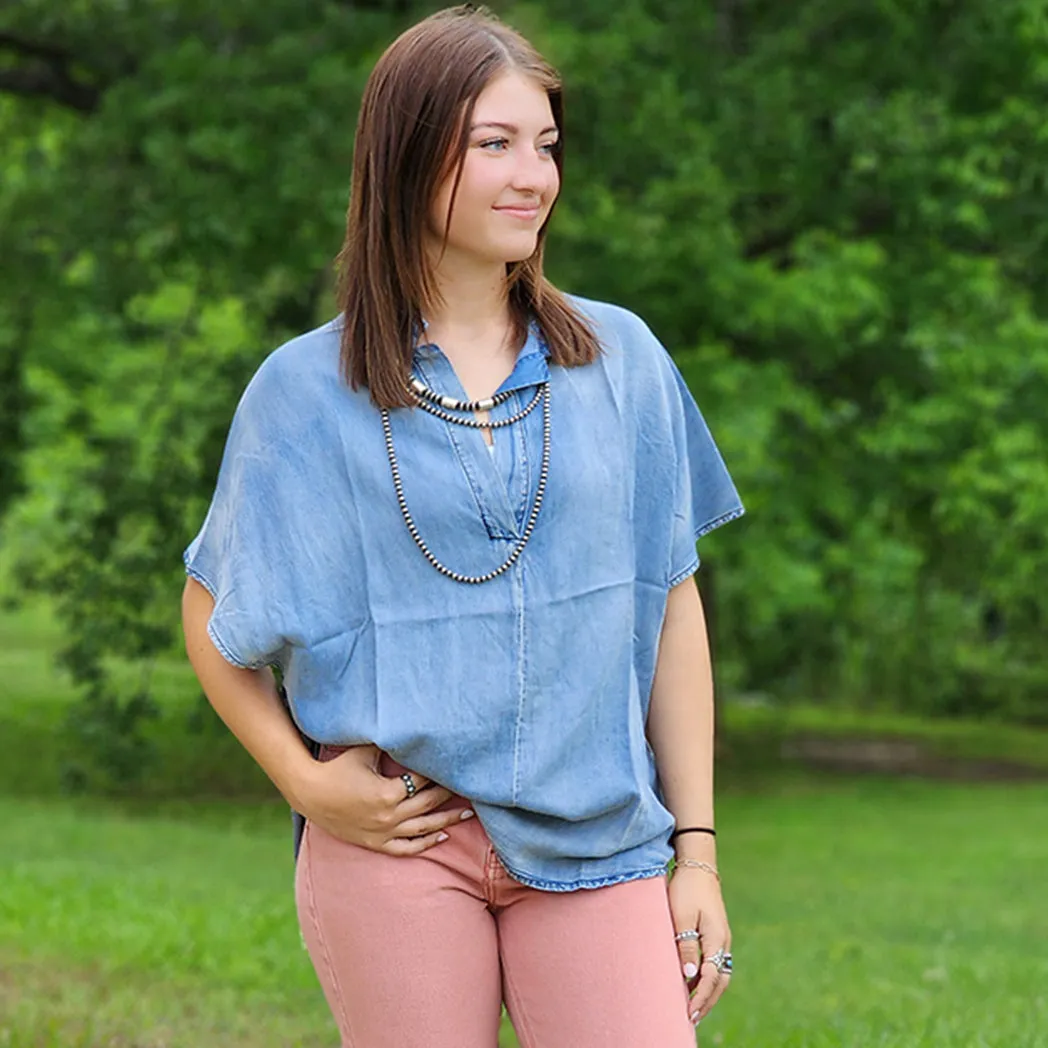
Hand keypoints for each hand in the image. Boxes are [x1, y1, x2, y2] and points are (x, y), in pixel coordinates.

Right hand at [296, 743, 471, 854]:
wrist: (310, 794)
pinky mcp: (376, 843)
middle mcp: (388, 815)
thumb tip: (408, 724)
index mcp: (387, 792)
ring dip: (447, 820)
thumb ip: (388, 741)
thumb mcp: (364, 750)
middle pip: (428, 804)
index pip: (422, 780)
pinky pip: (406, 848)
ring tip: (467, 814)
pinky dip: (425, 843)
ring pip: (423, 829)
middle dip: (450, 794)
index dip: (439, 771)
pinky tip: (442, 836)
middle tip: (472, 787)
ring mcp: (383, 832)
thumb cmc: (337, 768)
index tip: (455, 764)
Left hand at [668, 865, 731, 1027]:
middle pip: (719, 981)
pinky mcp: (715, 934)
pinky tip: (693, 984)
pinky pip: (715, 963)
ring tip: (693, 1008)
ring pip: (719, 974)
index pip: (711, 978)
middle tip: (692, 1018)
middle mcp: (723, 942)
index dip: (700, 998)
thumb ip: (685, 946)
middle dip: (707, 1002)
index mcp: (716, 939)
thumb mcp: (681, 917)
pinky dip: (706, 978)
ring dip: (708, 992)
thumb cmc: (686, 889)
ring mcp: (721, 938)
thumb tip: (689, 976)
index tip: (688, 1013)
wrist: (697, 867)